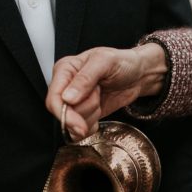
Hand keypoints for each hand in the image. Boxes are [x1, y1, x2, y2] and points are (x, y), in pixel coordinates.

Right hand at [46, 43, 166, 139]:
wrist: (138, 74)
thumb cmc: (122, 62)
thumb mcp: (105, 62)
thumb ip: (85, 78)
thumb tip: (68, 98)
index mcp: (65, 70)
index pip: (54, 98)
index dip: (65, 114)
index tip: (79, 125)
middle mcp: (65, 86)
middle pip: (63, 113)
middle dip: (83, 112)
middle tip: (99, 97)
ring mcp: (74, 102)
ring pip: (73, 123)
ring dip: (91, 116)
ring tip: (100, 97)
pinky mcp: (84, 113)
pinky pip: (81, 129)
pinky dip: (92, 126)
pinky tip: (100, 111)